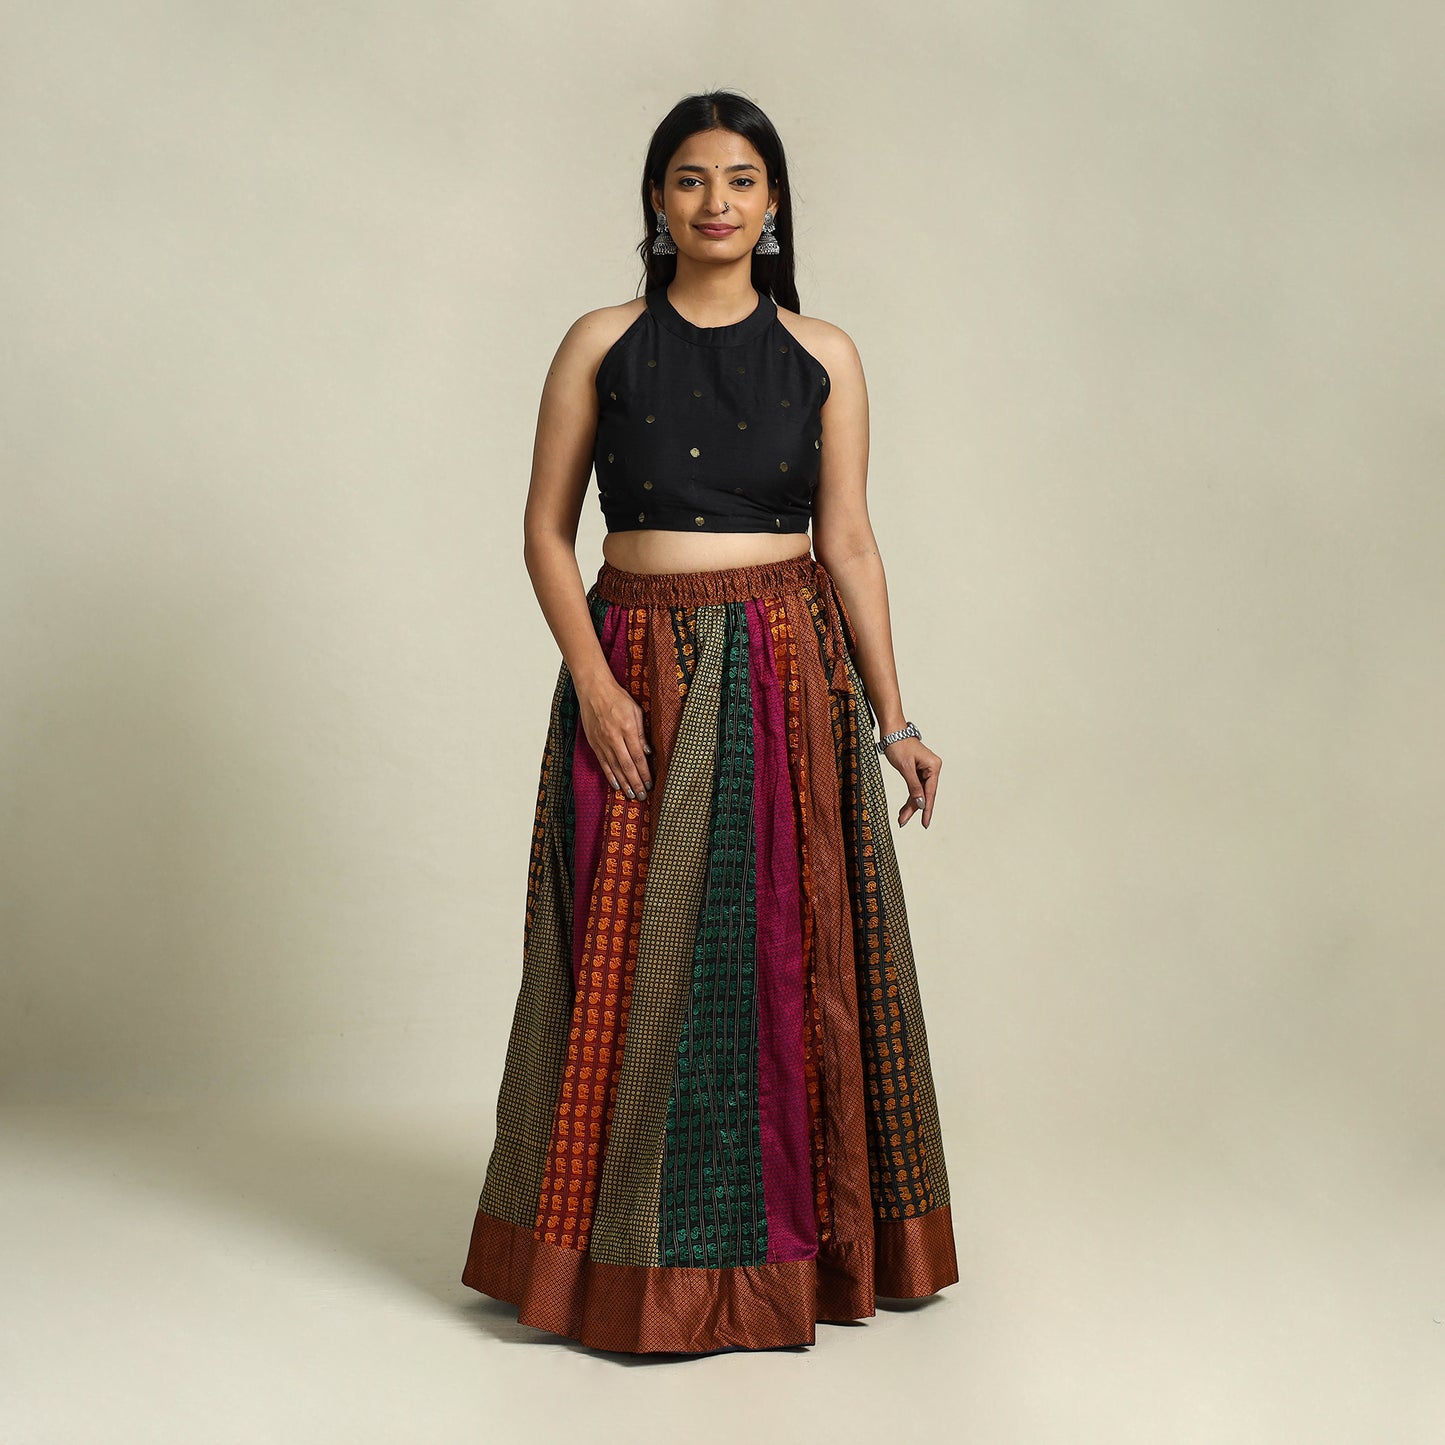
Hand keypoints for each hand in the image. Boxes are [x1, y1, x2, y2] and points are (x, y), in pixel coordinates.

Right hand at [575, 675, 652, 800]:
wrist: (594, 691)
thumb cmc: (617, 698)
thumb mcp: (636, 711)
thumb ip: (641, 733)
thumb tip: (647, 752)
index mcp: (627, 729)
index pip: (638, 757)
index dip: (645, 773)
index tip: (650, 784)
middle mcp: (614, 738)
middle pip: (627, 766)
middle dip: (636, 783)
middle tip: (642, 796)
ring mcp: (602, 742)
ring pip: (615, 768)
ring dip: (624, 783)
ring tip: (631, 795)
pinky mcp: (594, 743)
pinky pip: (603, 763)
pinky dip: (610, 775)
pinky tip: (616, 785)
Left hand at [882, 737, 939, 827]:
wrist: (891, 730)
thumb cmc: (898, 744)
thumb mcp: (905, 767)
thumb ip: (914, 786)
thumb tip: (921, 803)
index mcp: (933, 766)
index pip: (930, 792)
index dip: (926, 809)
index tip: (925, 823)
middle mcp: (932, 768)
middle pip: (924, 794)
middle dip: (914, 809)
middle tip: (903, 822)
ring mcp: (925, 770)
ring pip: (919, 792)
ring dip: (910, 805)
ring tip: (901, 818)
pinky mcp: (918, 770)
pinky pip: (915, 787)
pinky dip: (910, 797)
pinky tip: (904, 808)